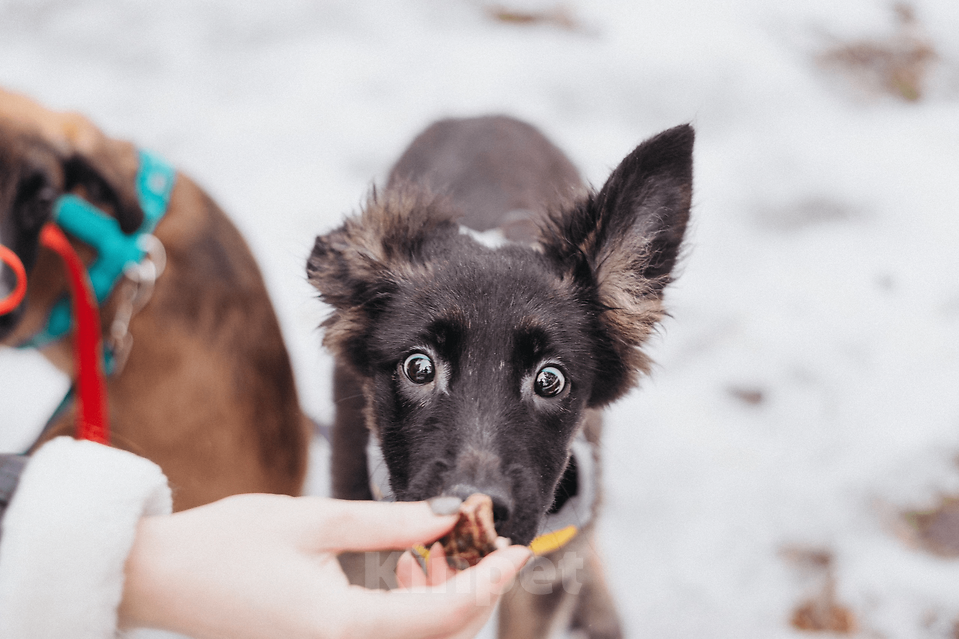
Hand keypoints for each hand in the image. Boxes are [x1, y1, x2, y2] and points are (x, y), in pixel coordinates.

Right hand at [119, 494, 531, 638]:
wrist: (163, 578)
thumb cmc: (226, 544)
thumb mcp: (315, 521)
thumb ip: (390, 523)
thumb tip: (451, 516)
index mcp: (341, 627)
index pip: (442, 615)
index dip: (489, 581)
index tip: (518, 547)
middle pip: (438, 633)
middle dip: (472, 585)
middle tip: (482, 534)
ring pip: (416, 636)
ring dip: (442, 592)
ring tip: (441, 541)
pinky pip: (388, 634)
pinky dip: (412, 601)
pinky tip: (404, 561)